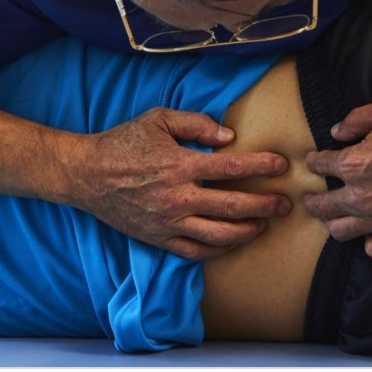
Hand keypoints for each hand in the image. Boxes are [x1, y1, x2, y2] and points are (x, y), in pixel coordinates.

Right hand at [67, 108, 290, 259]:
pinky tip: (234, 242)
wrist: (86, 174)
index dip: (261, 166)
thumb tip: (229, 137)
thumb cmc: (124, 142)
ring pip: (218, 236)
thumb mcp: (158, 119)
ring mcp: (168, 222)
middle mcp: (177, 197)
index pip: (231, 166)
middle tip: (285, 204)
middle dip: (265, 205)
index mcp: (179, 164)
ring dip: (247, 231)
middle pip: (233, 206)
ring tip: (264, 224)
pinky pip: (195, 252)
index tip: (281, 165)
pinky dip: (219, 250)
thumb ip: (196, 123)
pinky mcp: (158, 238)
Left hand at [304, 97, 371, 258]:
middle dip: (312, 200)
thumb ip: (355, 120)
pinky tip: (370, 232)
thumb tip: (337, 132)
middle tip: (310, 198)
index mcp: (352, 165)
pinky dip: (368, 241)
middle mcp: (360, 196)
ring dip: (334, 222)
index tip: (315, 161)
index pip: (319, 166)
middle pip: (321, 206)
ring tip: (335, 217)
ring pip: (340, 231)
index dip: (314, 161)